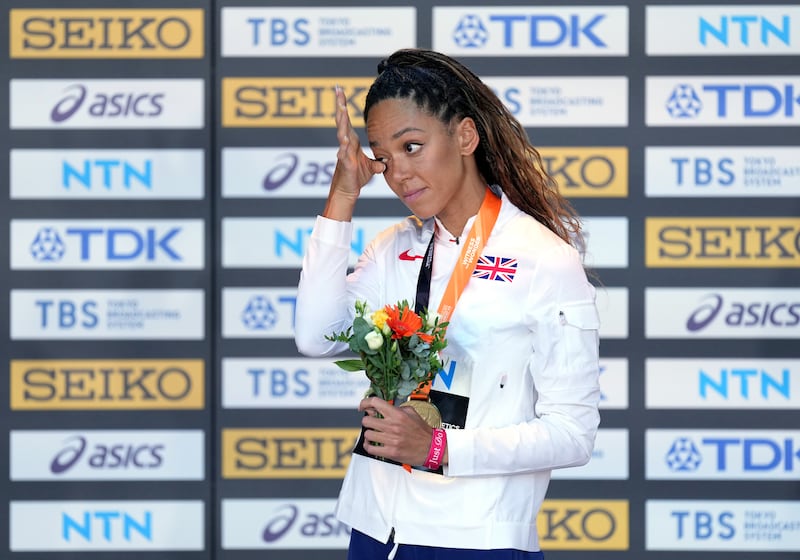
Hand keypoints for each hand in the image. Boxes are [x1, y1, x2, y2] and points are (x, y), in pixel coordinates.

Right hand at [323, 86, 386, 220]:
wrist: (348, 190)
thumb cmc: (356, 176)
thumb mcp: (371, 165)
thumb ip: (378, 159)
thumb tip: (387, 159)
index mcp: (350, 140)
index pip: (346, 119)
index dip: (343, 105)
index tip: (340, 90)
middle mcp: (345, 144)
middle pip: (341, 121)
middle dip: (339, 106)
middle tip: (337, 91)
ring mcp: (344, 153)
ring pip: (342, 134)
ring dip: (342, 123)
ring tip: (341, 110)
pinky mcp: (345, 164)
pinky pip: (344, 154)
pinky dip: (343, 147)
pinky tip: (343, 140)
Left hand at [358, 397, 439, 465]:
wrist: (432, 447)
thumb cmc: (422, 431)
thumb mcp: (411, 413)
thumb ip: (395, 408)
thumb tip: (378, 408)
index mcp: (398, 415)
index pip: (376, 403)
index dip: (365, 403)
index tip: (362, 406)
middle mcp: (393, 426)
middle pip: (367, 420)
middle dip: (367, 421)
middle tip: (372, 423)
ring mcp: (391, 440)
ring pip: (368, 435)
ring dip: (369, 434)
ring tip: (374, 434)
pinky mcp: (391, 452)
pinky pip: (370, 449)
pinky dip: (368, 446)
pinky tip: (372, 444)